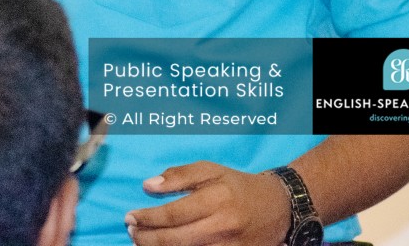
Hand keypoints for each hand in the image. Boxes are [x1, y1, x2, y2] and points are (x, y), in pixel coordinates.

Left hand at [126, 163, 291, 245]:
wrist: (278, 208)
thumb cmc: (237, 186)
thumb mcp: (211, 170)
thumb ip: (180, 175)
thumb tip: (148, 185)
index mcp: (216, 199)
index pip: (174, 213)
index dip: (148, 218)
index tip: (130, 216)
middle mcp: (222, 226)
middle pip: (176, 240)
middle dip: (147, 238)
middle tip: (131, 232)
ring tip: (141, 243)